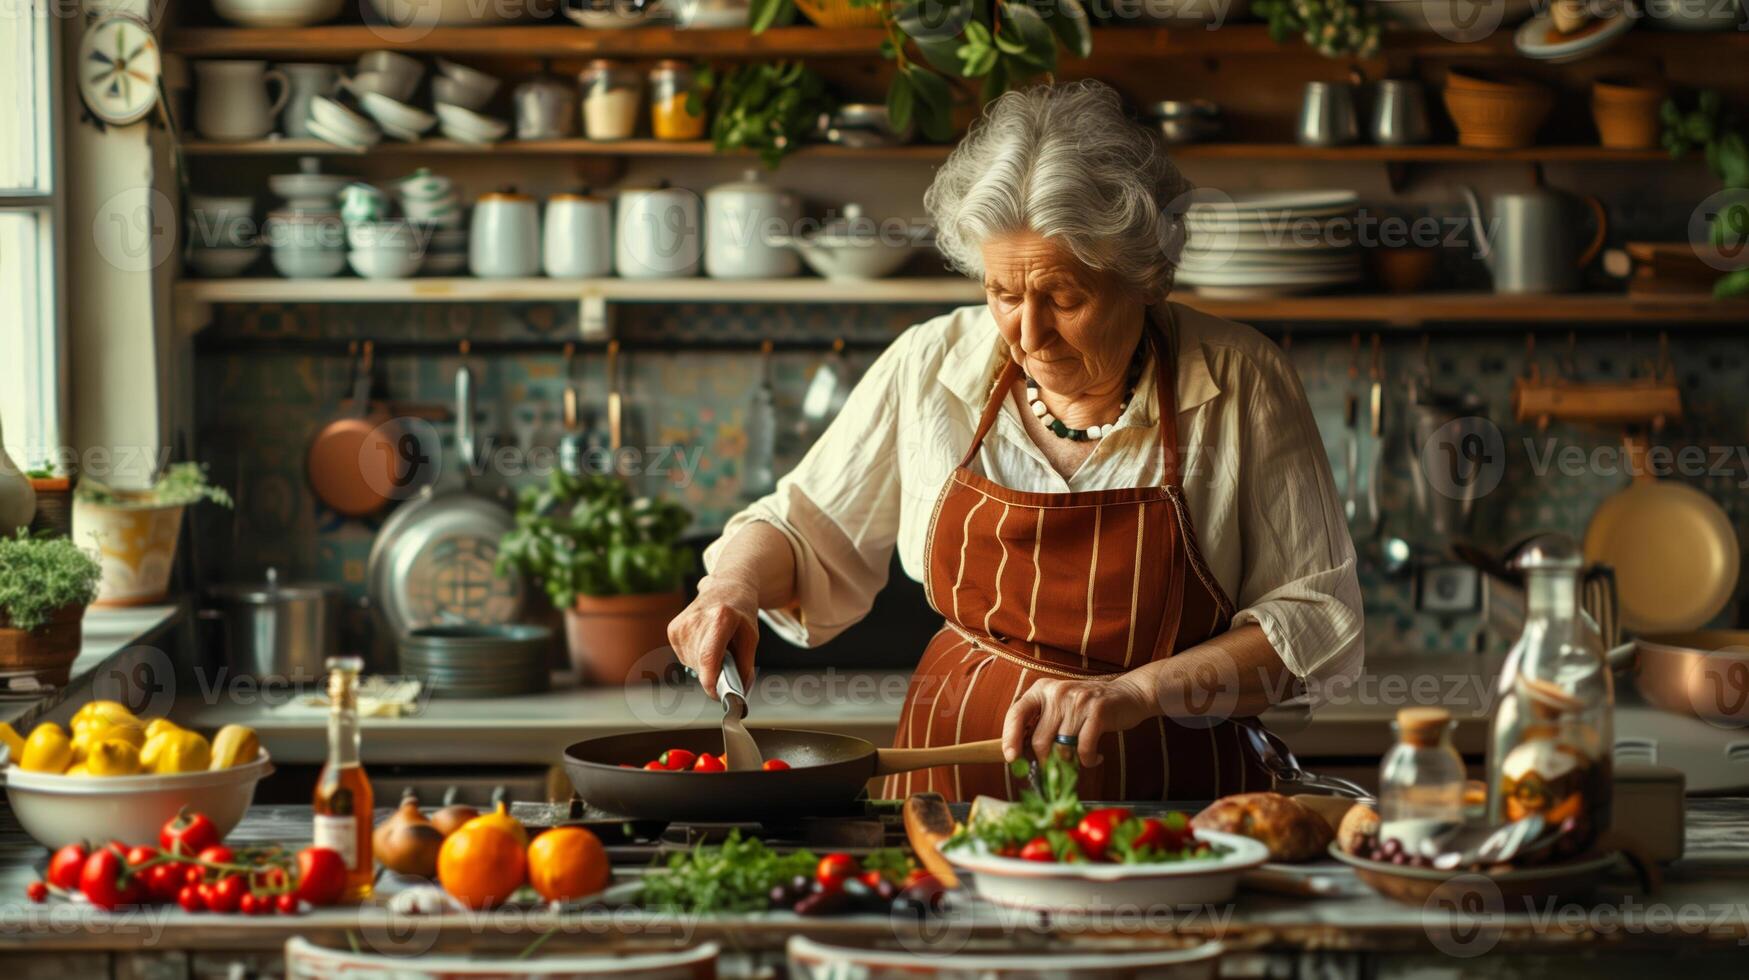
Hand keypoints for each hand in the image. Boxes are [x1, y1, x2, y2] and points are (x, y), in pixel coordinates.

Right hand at [666, 576, 759, 698]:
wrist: (726, 586)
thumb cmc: (741, 611)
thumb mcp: (751, 637)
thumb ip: (746, 666)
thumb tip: (740, 693)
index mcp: (720, 618)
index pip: (709, 657)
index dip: (711, 681)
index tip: (717, 695)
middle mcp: (696, 620)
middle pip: (702, 665)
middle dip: (715, 674)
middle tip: (728, 663)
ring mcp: (681, 625)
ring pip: (693, 664)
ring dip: (706, 665)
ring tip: (717, 645)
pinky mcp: (672, 630)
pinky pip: (685, 658)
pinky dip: (697, 658)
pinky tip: (705, 642)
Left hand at [1001, 675, 1154, 767]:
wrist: (1128, 694)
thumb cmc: (1088, 707)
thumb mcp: (1060, 707)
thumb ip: (1042, 725)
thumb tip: (1022, 756)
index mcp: (1042, 690)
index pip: (1016, 714)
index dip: (1010, 738)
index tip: (1011, 758)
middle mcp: (1057, 692)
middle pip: (1040, 739)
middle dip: (1045, 761)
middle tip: (1054, 771)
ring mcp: (1078, 701)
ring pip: (1061, 747)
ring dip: (1068, 763)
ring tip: (1077, 762)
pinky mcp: (1097, 712)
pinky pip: (1083, 748)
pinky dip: (1087, 760)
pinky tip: (1094, 758)